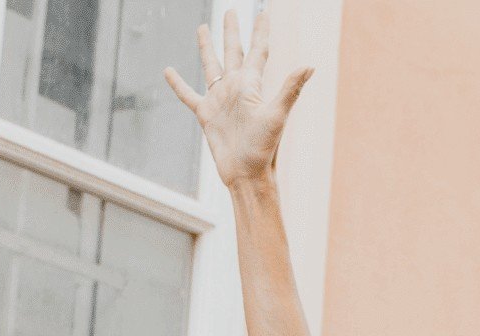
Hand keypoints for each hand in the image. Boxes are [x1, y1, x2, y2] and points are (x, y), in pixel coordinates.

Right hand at [165, 10, 314, 188]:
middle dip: (232, 31)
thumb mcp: (277, 115)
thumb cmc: (264, 148)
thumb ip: (291, 89)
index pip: (258, 51)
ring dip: (207, 48)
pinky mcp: (206, 114)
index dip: (260, 30)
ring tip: (202, 28)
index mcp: (252, 85)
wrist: (246, 174)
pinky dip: (178, 84)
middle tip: (230, 11)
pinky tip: (169, 71)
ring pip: (211, 66)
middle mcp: (236, 88)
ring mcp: (220, 100)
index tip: (263, 12)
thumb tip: (310, 65)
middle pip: (233, 51)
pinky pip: (188, 95)